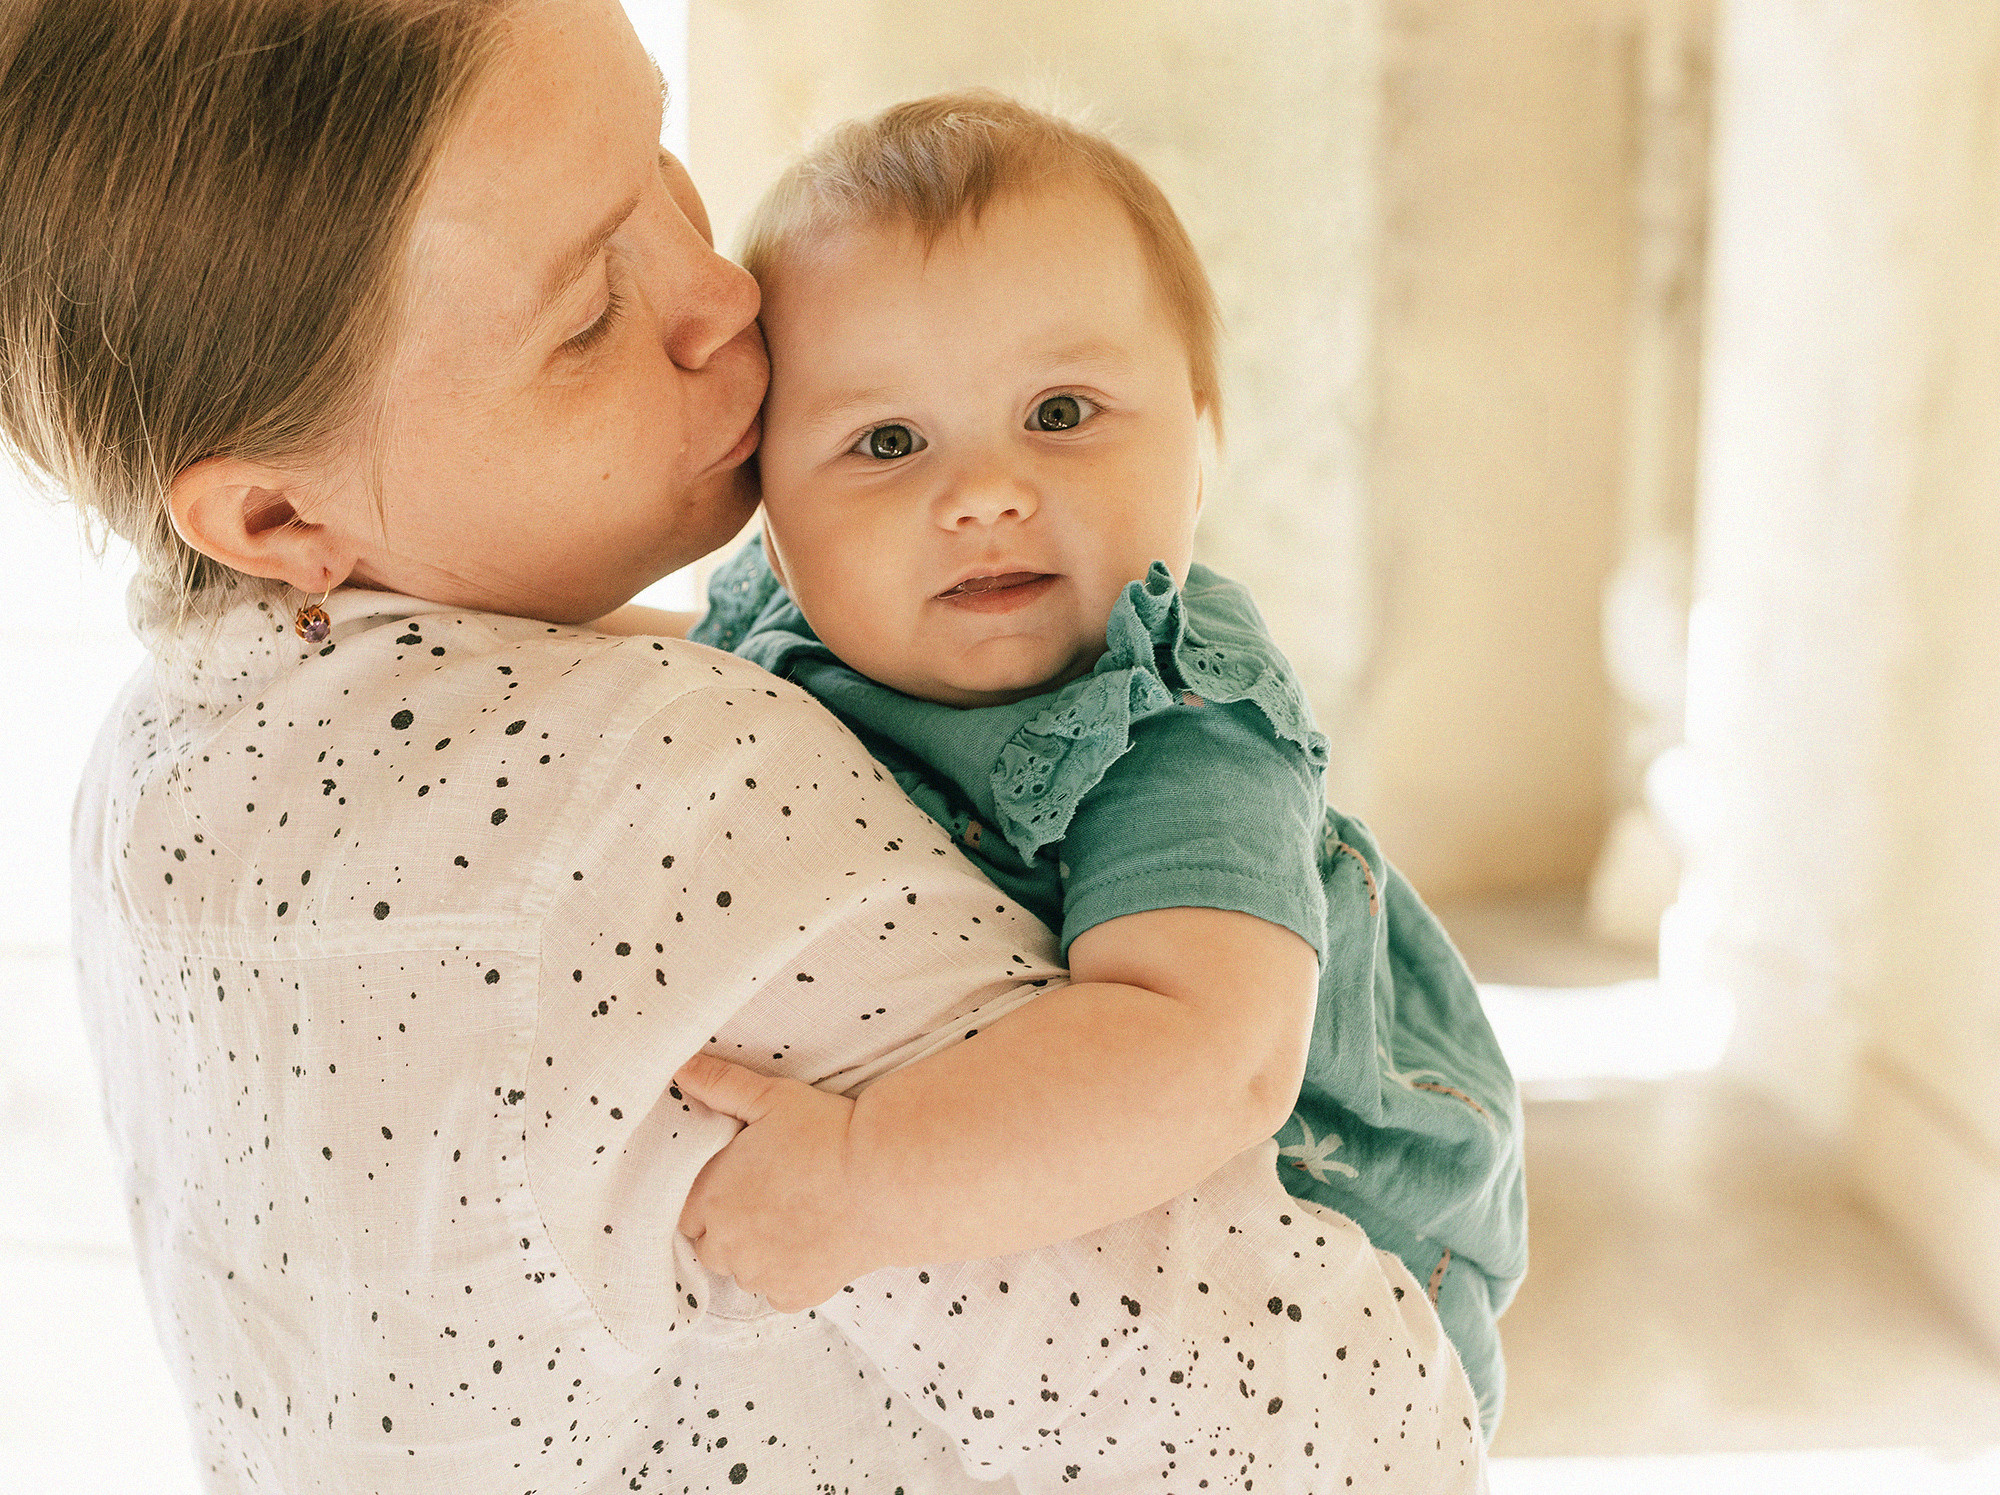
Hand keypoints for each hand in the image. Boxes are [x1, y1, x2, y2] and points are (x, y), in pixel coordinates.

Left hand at [673, 1053, 880, 1311]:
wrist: (887, 1177)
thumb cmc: (827, 1133)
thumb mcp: (770, 1097)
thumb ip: (718, 1084)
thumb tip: (679, 1068)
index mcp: (709, 1199)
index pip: (687, 1211)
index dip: (710, 1195)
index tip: (737, 1181)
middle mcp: (727, 1246)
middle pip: (711, 1246)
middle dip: (729, 1227)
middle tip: (768, 1197)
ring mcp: (762, 1275)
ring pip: (745, 1270)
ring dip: (757, 1252)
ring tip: (794, 1218)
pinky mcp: (796, 1294)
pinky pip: (779, 1292)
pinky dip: (790, 1274)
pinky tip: (813, 1243)